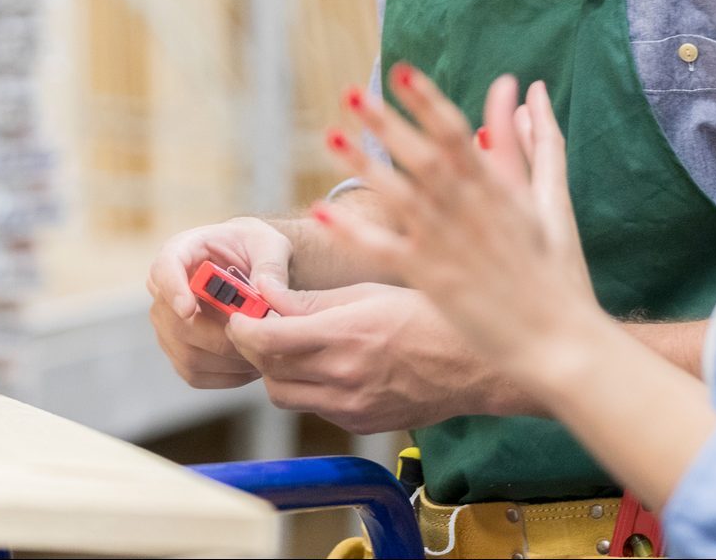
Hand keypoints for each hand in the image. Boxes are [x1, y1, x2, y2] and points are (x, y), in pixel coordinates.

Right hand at [146, 216, 292, 387]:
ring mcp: (168, 324)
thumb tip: (265, 290)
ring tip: (264, 352)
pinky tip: (253, 362)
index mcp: (182, 251)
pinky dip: (227, 374)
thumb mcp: (270, 244)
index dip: (172, 289)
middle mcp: (166, 289)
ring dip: (229, 359)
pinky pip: (196, 373)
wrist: (254, 265)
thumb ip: (270, 265)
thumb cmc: (256, 248)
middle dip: (220, 337)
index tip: (189, 309)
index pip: (164, 268)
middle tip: (257, 339)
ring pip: (188, 354)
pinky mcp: (179, 351)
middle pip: (177, 324)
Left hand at [225, 280, 519, 431]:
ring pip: (287, 396)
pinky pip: (316, 408)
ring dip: (279, 371)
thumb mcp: (372, 292)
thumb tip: (268, 296)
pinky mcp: (360, 424)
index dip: (243, 327)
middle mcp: (343, 377)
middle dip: (257, 348)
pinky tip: (331, 362)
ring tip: (297, 344)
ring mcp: (351, 407)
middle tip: (265, 324)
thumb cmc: (431, 315)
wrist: (475, 365)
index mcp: (346, 335)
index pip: (267, 340)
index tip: (241, 313)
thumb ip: (314, 300)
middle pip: (268, 372)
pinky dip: (310, 386)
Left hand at [319, 67, 603, 391]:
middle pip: (421, 156)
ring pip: (399, 196)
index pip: (457, 132)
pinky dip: (354, 232)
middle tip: (351, 92)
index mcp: (499, 188)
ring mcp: (449, 245)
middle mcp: (470, 210)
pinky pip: (385, 251)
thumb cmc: (561, 270)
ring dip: (363, 165)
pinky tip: (324, 210)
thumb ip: (539, 141)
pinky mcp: (433, 281)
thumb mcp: (553, 198)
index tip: (402, 72)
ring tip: (331, 136)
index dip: (428, 100)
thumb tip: (530, 89)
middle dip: (387, 122)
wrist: (561, 341)